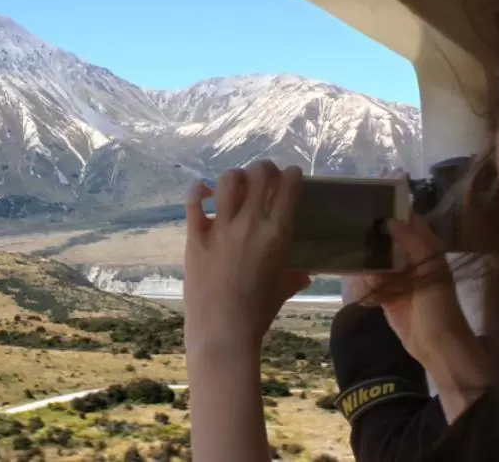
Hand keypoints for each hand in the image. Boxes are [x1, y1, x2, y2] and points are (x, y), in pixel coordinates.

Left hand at [183, 160, 309, 352]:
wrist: (223, 331)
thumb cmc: (257, 314)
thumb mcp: (281, 291)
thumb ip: (294, 277)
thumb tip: (305, 275)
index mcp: (278, 234)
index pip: (289, 188)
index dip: (291, 175)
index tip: (290, 175)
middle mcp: (251, 223)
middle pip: (260, 175)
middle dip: (264, 168)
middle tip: (263, 174)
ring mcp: (221, 227)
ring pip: (229, 180)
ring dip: (235, 176)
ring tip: (236, 182)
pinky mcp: (195, 235)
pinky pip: (193, 201)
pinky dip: (198, 189)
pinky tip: (204, 192)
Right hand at [367, 212, 489, 421]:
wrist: (436, 345)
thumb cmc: (439, 305)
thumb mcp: (432, 270)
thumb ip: (413, 242)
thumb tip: (389, 220)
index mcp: (426, 248)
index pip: (408, 219)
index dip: (393, 207)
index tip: (370, 194)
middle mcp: (411, 258)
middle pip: (388, 237)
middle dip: (371, 229)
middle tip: (347, 217)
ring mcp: (397, 277)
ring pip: (376, 257)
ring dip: (363, 253)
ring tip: (341, 239)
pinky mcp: (385, 294)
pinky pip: (369, 280)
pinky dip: (361, 277)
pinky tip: (347, 269)